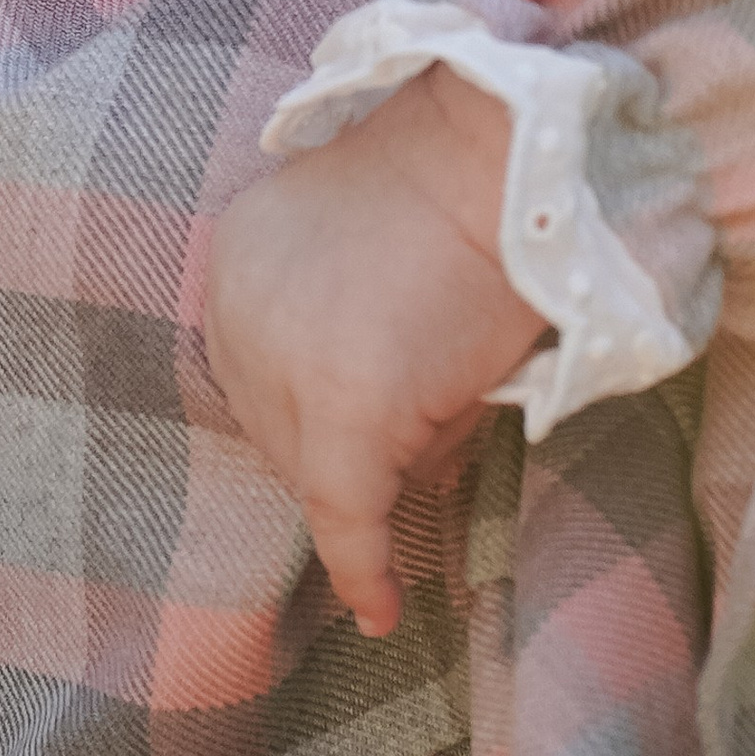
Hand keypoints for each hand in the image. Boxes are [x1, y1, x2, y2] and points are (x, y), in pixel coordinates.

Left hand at [204, 64, 545, 637]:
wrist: (519, 147)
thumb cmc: (472, 187)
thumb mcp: (364, 240)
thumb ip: (330, 316)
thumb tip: (357, 434)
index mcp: (235, 259)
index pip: (256, 377)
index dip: (309, 419)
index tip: (349, 449)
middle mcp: (237, 309)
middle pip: (281, 431)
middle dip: (351, 445)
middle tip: (437, 409)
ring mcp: (286, 361)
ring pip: (331, 469)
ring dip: (398, 461)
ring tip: (465, 391)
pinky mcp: (346, 407)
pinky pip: (347, 515)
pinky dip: (364, 567)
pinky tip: (382, 608)